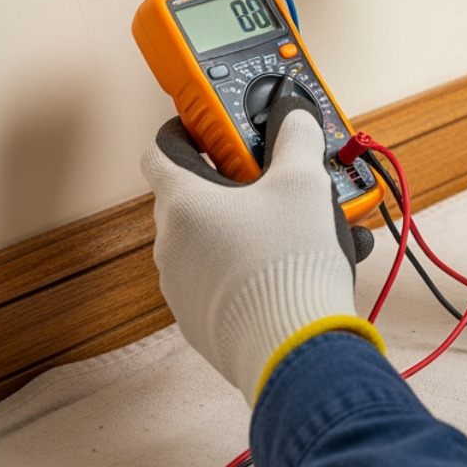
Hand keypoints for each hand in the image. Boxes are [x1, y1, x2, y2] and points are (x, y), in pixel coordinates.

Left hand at [140, 98, 380, 403]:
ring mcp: (183, 287)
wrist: (295, 350)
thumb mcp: (304, 183)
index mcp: (183, 203)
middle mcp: (171, 245)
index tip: (219, 128)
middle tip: (279, 179)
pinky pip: (226, 281)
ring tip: (305, 229)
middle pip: (198, 196)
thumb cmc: (288, 264)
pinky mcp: (203, 322)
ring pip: (215, 241)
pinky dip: (255, 268)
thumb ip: (297, 138)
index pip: (162, 148)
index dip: (189, 130)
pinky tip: (299, 268)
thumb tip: (294, 116)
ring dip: (253, 228)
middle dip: (240, 183)